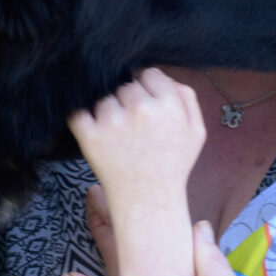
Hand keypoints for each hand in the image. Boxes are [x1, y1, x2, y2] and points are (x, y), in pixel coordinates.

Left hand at [68, 68, 204, 208]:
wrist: (149, 201)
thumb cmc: (172, 165)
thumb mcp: (196, 130)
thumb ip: (186, 96)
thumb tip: (161, 76)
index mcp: (168, 104)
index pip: (149, 74)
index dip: (149, 89)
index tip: (147, 107)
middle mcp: (141, 109)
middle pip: (126, 86)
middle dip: (128, 102)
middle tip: (134, 128)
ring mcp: (113, 122)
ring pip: (104, 99)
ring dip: (108, 113)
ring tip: (120, 138)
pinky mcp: (90, 135)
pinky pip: (79, 112)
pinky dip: (83, 119)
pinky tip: (95, 132)